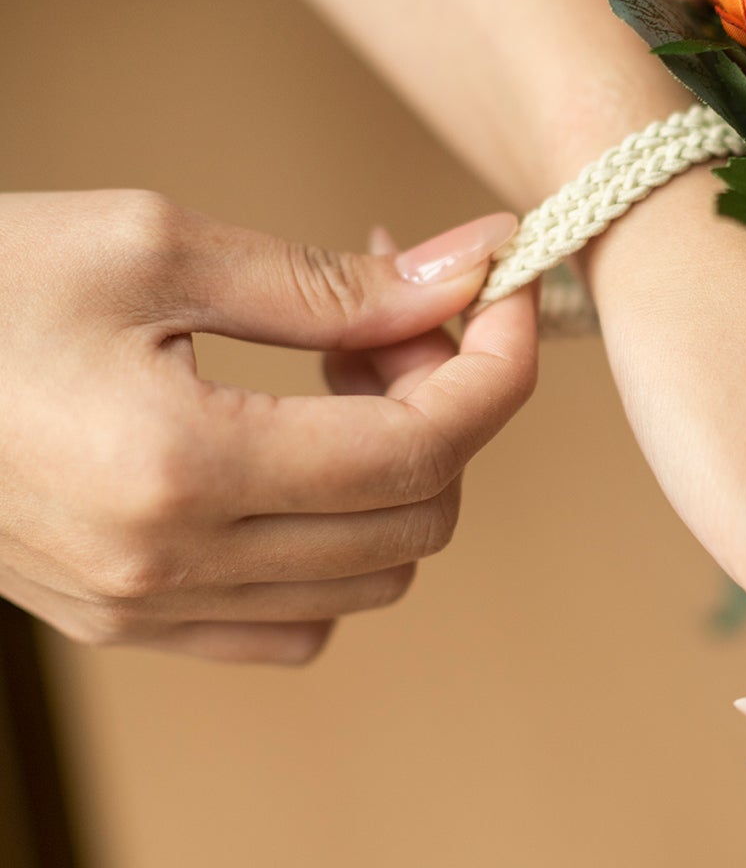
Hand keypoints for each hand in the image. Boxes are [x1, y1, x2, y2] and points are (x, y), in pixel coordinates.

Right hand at [0, 190, 535, 662]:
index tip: (501, 289)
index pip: (423, 449)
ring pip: (367, 580)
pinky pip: (291, 622)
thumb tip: (473, 268)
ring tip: (340, 371)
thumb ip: (331, 280)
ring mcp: (143, 612)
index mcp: (181, 469)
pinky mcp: (123, 621)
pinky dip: (333, 544)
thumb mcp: (155, 245)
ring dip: (395, 474)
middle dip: (446, 407)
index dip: (496, 365)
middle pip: (415, 521)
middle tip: (396, 311)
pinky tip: (292, 451)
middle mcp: (171, 569)